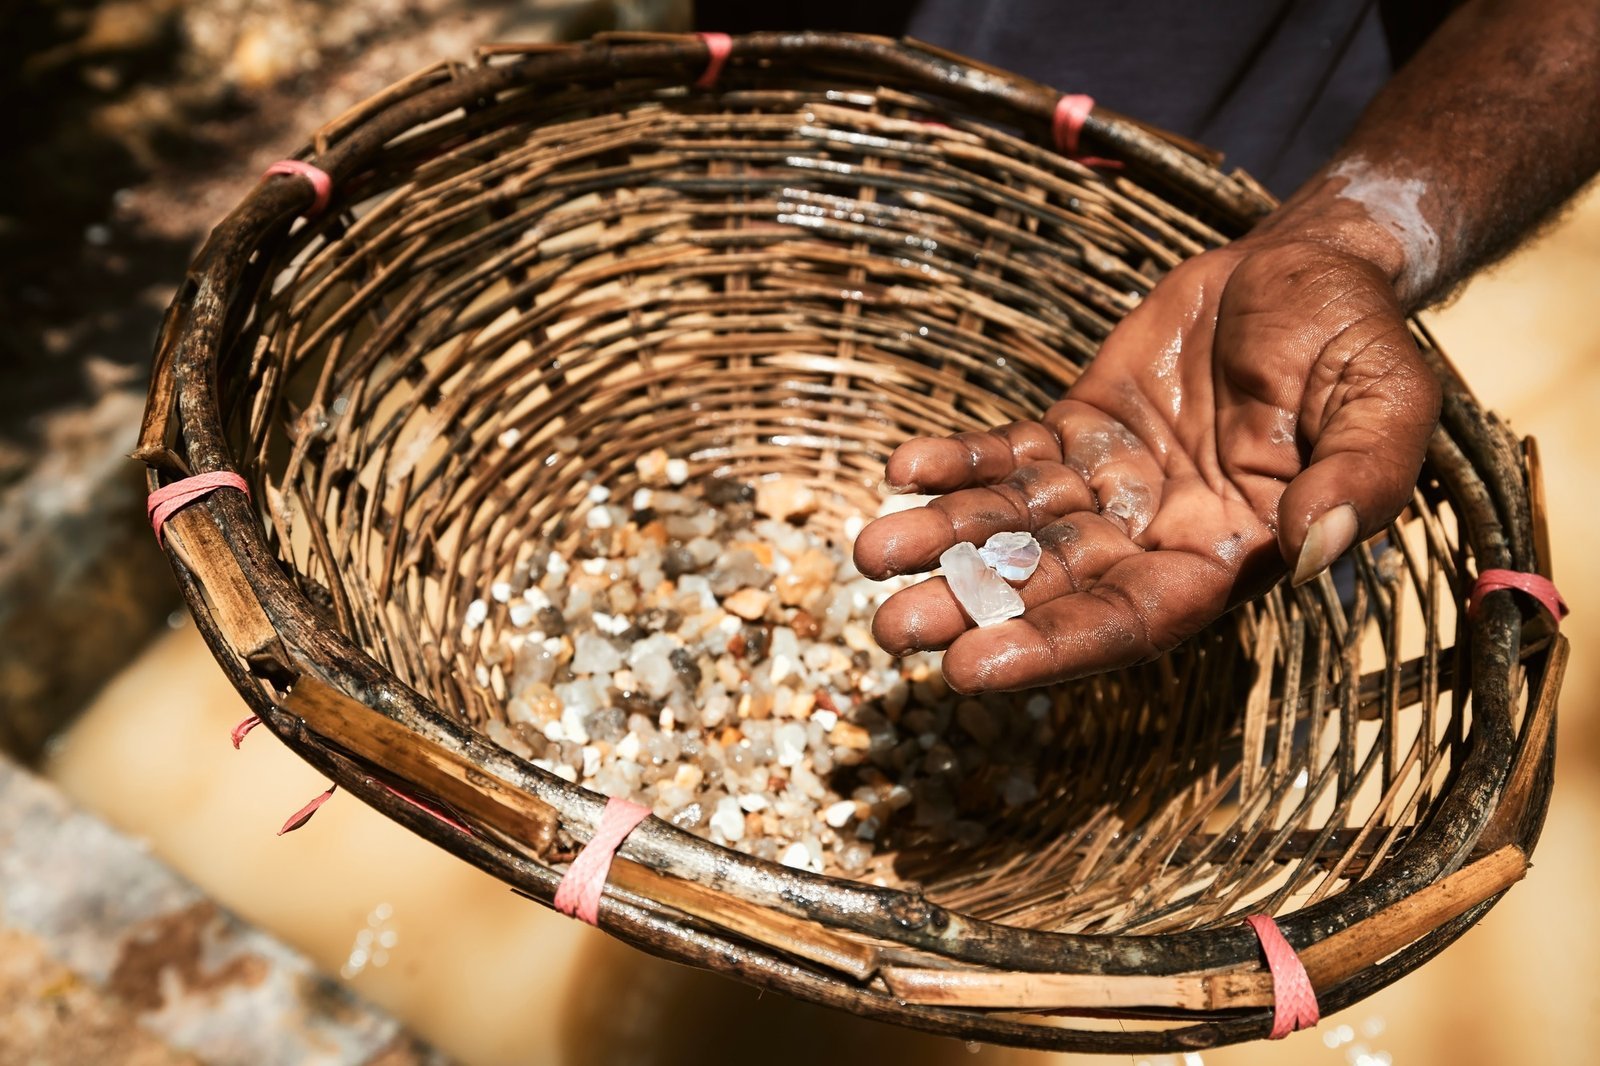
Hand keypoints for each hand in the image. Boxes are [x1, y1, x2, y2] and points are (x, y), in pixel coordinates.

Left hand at [853, 232, 1440, 692]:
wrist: (1305, 267)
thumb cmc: (1356, 342)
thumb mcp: (1386, 403)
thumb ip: (1359, 480)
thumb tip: (1314, 550)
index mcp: (1228, 558)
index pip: (1132, 622)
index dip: (1053, 646)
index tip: (971, 668)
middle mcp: (1157, 537)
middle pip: (1052, 586)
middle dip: (973, 606)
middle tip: (890, 628)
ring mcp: (1110, 485)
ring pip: (1015, 527)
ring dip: (944, 540)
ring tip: (871, 551)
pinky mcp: (1077, 429)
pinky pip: (1009, 455)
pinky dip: (958, 465)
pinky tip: (904, 470)